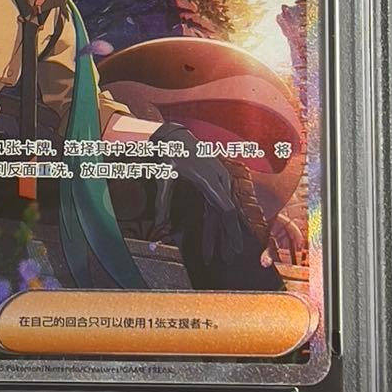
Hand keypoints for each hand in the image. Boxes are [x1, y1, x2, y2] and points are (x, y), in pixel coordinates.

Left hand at [150, 122, 244, 263]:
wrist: (175, 135)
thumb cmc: (171, 154)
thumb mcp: (164, 176)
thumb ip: (163, 201)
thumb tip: (159, 225)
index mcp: (209, 179)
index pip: (225, 208)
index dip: (229, 229)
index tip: (232, 245)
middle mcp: (220, 180)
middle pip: (228, 213)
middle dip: (229, 236)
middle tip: (230, 257)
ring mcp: (220, 179)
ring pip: (224, 210)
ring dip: (224, 232)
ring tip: (225, 252)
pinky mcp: (217, 180)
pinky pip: (220, 204)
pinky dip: (219, 221)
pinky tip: (220, 235)